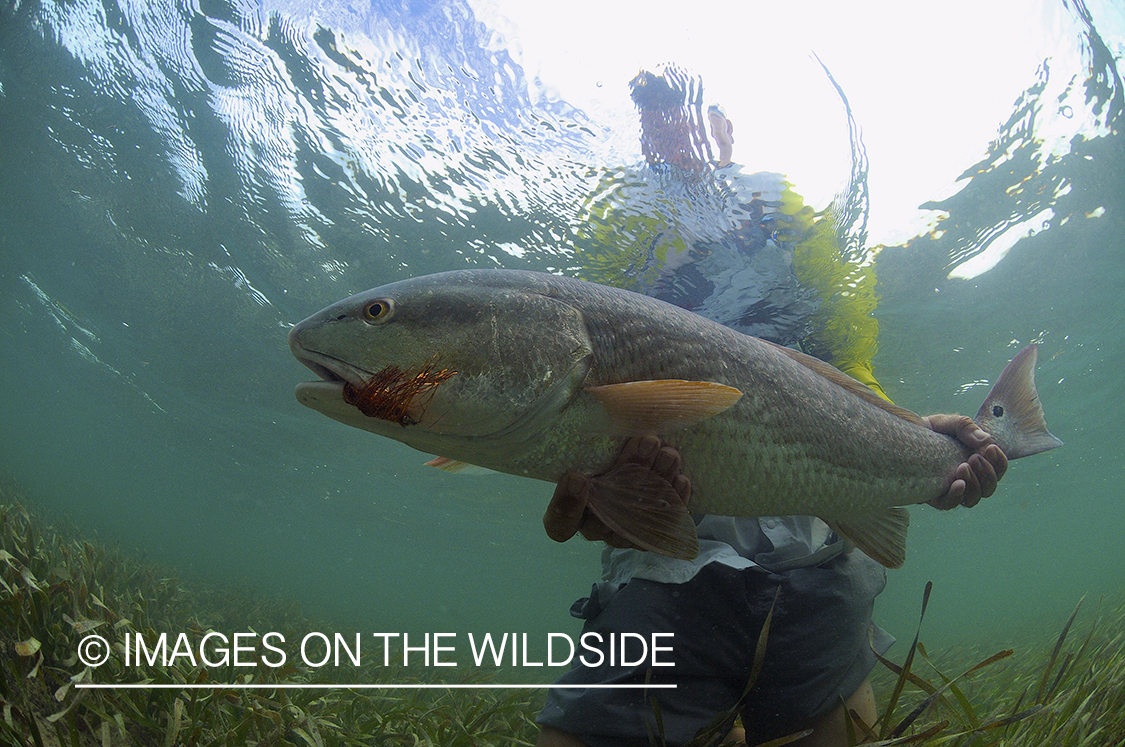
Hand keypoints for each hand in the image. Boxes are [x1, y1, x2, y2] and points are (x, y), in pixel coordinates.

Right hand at [543, 435, 690, 546]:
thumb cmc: (599, 453)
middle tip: (646, 442)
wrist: (635, 465)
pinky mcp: (653, 531)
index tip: (577, 477)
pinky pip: (666, 523)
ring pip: (640, 517)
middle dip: (629, 476)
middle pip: (607, 514)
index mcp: (568, 510)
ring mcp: (625, 532)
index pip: (559, 522)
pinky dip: (675, 500)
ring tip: (668, 453)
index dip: (566, 505)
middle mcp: (595, 525)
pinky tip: (681, 478)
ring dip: (657, 483)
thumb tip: (584, 379)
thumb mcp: (586, 440)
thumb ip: (584, 425)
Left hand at [924, 414, 1008, 509]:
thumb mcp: (947, 423)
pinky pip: (948, 505)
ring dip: (973, 485)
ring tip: (962, 467)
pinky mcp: (932, 495)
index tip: (991, 448)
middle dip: (987, 474)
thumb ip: (966, 426)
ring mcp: (949, 488)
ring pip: (972, 499)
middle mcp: (966, 478)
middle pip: (988, 488)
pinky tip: (956, 484)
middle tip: (974, 458)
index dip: (1000, 462)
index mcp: (975, 462)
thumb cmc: (927, 430)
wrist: (898, 437)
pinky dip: (956, 496)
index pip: (998, 469)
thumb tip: (985, 440)